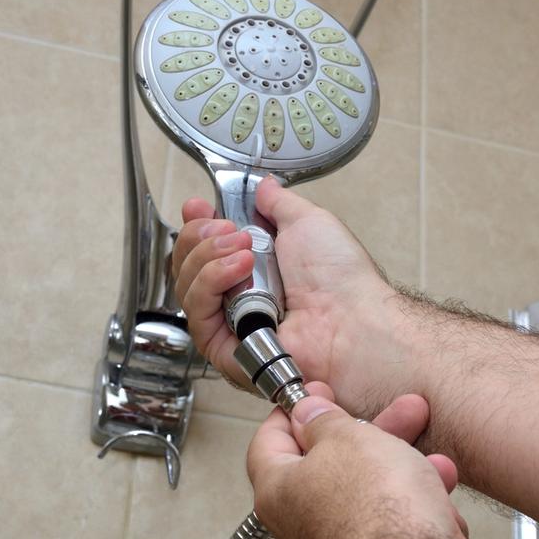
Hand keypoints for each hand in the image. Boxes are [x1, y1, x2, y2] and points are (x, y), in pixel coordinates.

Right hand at [173, 177, 410, 415]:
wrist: (351, 316)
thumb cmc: (340, 277)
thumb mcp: (307, 222)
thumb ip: (279, 204)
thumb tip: (263, 187)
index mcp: (257, 270)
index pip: (206, 249)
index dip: (196, 227)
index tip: (198, 207)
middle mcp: (240, 298)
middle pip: (188, 266)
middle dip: (201, 237)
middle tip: (229, 229)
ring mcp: (232, 326)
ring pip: (187, 287)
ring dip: (208, 258)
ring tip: (244, 250)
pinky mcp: (227, 351)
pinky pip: (197, 316)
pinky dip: (210, 284)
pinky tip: (239, 269)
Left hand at [246, 383, 472, 538]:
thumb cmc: (374, 512)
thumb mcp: (347, 439)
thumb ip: (325, 421)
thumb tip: (308, 413)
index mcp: (278, 491)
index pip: (268, 442)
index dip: (292, 413)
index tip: (313, 395)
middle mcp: (301, 526)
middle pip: (330, 465)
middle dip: (371, 435)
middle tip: (396, 413)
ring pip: (371, 494)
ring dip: (405, 471)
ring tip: (434, 460)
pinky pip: (394, 526)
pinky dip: (417, 508)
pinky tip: (440, 503)